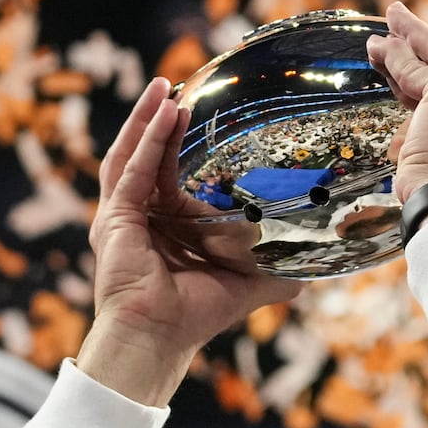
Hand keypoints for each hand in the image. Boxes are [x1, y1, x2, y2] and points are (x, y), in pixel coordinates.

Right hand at [79, 78, 300, 406]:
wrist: (159, 340)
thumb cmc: (194, 316)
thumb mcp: (246, 284)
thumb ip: (274, 272)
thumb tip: (314, 272)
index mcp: (161, 225)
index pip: (164, 173)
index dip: (173, 142)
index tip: (193, 111)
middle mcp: (137, 216)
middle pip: (143, 155)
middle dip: (157, 120)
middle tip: (175, 87)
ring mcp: (121, 216)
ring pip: (132, 155)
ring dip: (147, 120)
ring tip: (164, 88)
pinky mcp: (114, 219)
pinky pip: (133, 170)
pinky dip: (148, 140)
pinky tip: (164, 113)